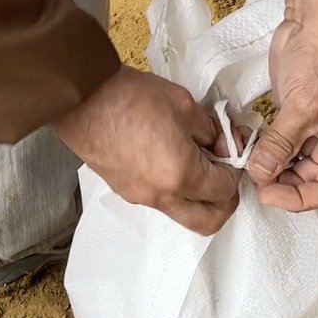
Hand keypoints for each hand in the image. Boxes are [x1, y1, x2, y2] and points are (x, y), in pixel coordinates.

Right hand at [54, 66, 240, 234]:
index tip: (234, 154)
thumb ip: (212, 131)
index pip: (224, 190)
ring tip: (201, 165)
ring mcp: (140, 197)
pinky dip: (177, 191)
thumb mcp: (185, 106)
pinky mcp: (126, 191)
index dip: (236, 172)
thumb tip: (222, 145)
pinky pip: (162, 202)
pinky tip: (176, 162)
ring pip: (184, 214)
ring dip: (200, 199)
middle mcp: (161, 195)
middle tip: (227, 177)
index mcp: (181, 175)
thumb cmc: (131, 96)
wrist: (81, 98)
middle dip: (225, 203)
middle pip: (208, 221)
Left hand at [247, 0, 317, 210]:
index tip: (266, 193)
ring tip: (249, 160)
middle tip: (251, 175)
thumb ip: (280, 145)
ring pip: (292, 166)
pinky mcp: (298, 118)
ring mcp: (317, 131)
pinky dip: (266, 150)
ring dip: (270, 167)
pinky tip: (250, 146)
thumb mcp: (302, 107)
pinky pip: (282, 146)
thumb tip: (260, 173)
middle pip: (308, 182)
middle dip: (279, 182)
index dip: (296, 199)